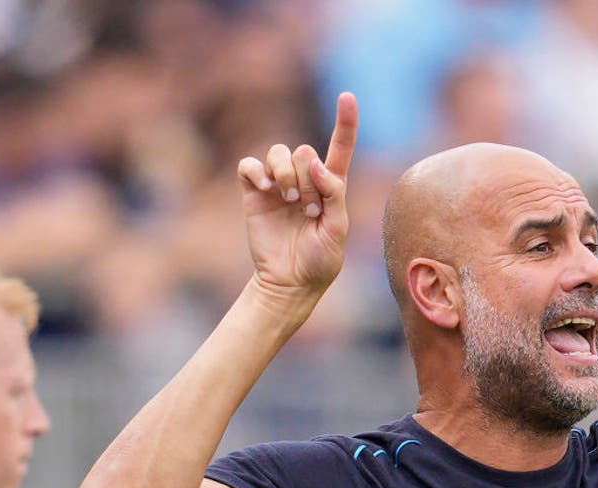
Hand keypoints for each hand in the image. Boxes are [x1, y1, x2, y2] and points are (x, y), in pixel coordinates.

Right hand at [236, 93, 357, 297]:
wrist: (290, 281)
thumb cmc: (320, 259)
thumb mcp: (338, 229)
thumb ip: (334, 193)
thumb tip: (315, 164)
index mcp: (330, 187)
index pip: (340, 148)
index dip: (345, 123)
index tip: (347, 96)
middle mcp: (304, 180)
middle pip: (304, 151)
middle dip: (307, 180)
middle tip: (308, 210)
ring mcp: (278, 185)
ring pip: (279, 153)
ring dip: (285, 174)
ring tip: (288, 201)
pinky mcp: (254, 192)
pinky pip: (250, 165)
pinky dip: (256, 170)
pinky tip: (265, 187)